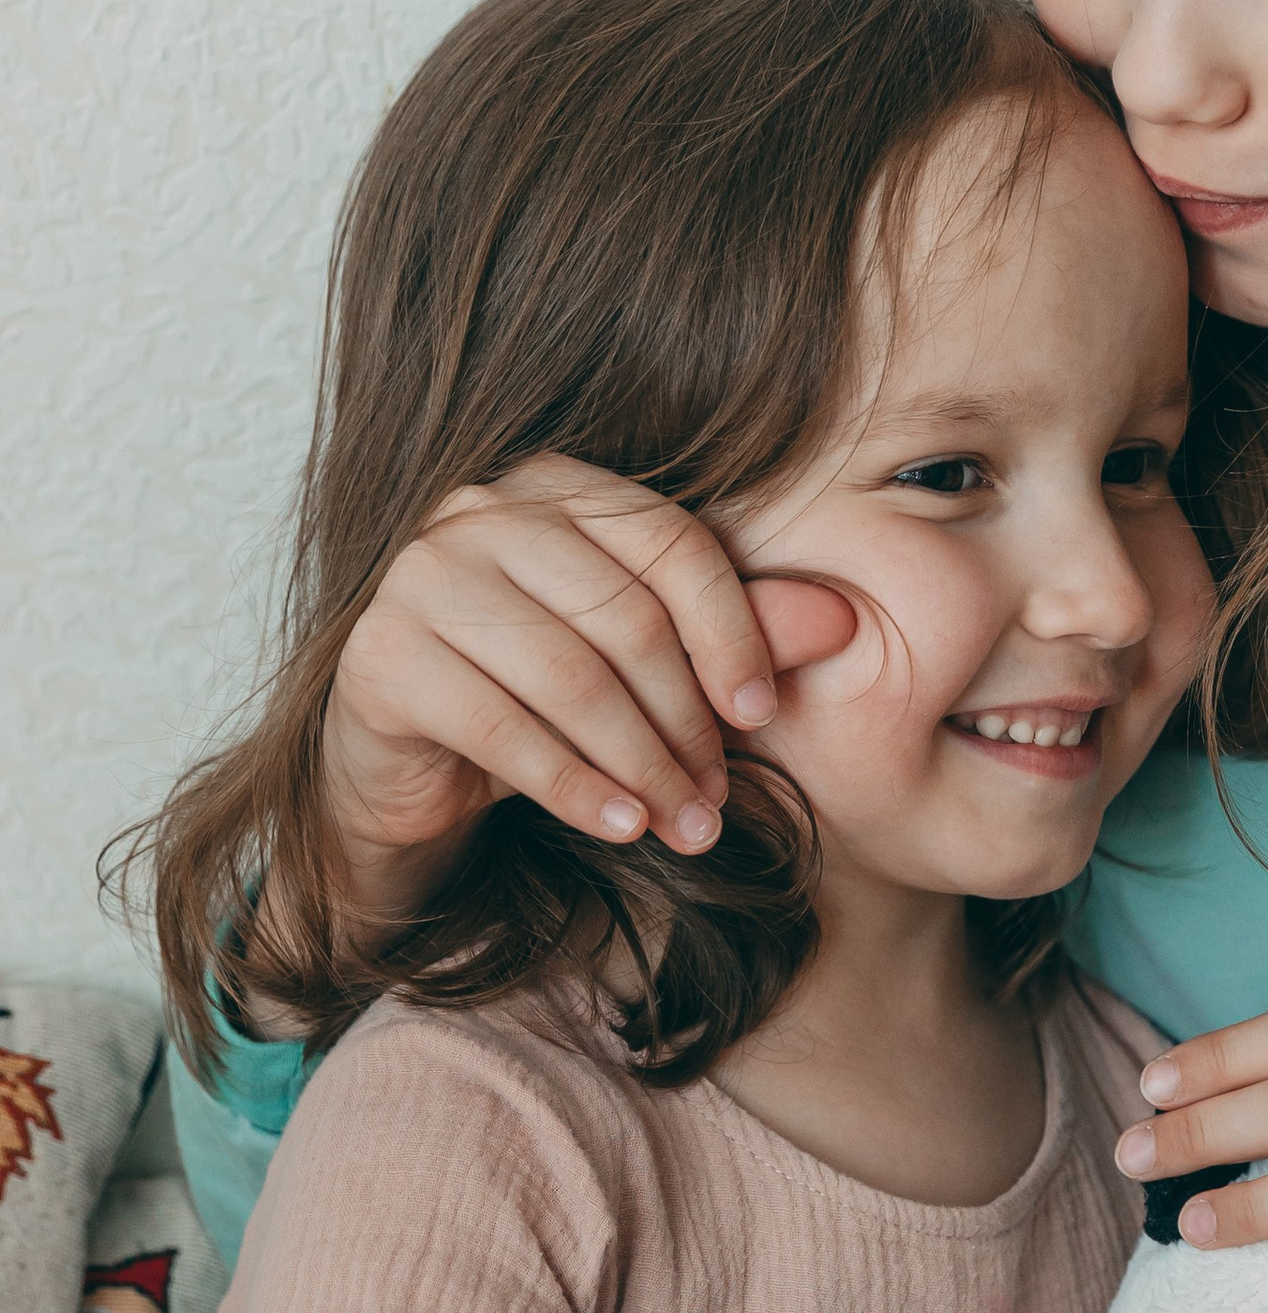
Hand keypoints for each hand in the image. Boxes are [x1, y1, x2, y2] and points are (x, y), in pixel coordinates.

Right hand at [317, 455, 856, 929]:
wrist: (410, 766)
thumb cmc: (539, 701)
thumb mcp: (646, 666)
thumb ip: (734, 631)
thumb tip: (842, 617)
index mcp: (554, 486)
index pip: (671, 543)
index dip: (731, 632)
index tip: (762, 716)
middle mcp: (477, 512)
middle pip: (626, 617)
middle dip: (686, 722)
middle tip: (718, 797)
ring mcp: (418, 578)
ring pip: (571, 678)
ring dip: (642, 765)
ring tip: (684, 825)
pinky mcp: (379, 658)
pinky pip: (504, 729)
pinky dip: (575, 786)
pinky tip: (621, 827)